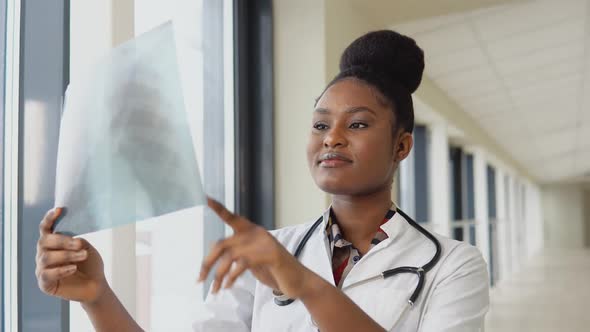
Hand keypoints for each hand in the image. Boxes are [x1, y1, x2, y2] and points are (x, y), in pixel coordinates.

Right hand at [35, 208, 107, 303]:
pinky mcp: (44, 284)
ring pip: (47, 257)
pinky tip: (73, 268)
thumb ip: (75, 239)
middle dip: (62, 241)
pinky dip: (61, 270)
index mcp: (53, 243)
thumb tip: (69, 235)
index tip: (59, 210)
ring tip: (82, 256)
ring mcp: (42, 269)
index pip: (45, 228)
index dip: (49, 218)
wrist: (96, 285)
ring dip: (67, 255)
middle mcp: (44, 254)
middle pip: (44, 241)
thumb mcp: (85, 247)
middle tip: (79, 244)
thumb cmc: (89, 265)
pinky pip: (47, 274)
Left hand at [199, 197, 313, 298]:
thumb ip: (237, 254)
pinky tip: (229, 285)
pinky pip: (242, 263)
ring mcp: (264, 243)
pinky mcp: (270, 255)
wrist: (299, 282)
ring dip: (219, 275)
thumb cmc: (275, 271)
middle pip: (222, 244)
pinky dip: (232, 276)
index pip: (232, 218)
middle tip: (200, 279)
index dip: (219, 208)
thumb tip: (213, 254)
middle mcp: (257, 234)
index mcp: (252, 232)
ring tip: (216, 289)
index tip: (206, 198)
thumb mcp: (253, 261)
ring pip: (230, 256)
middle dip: (208, 262)